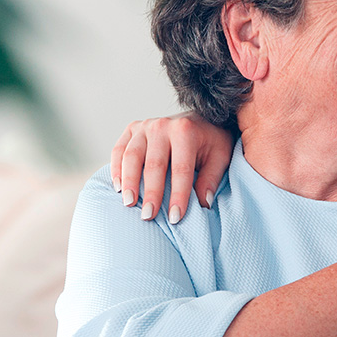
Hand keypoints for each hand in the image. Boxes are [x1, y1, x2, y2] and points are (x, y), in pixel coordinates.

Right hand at [111, 112, 234, 221]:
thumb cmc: (210, 142)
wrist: (200, 118)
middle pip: (154, 165)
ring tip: (129, 204)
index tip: (175, 218)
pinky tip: (118, 188)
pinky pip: (119, 149)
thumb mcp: (220, 157)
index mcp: (186, 132)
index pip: (181, 169)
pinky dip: (116, 169)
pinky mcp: (132, 128)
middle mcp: (163, 126)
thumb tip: (204, 203)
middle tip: (148, 216)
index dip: (178, 195)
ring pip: (132, 156)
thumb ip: (211, 179)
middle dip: (151, 193)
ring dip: (129, 182)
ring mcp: (145, 126)